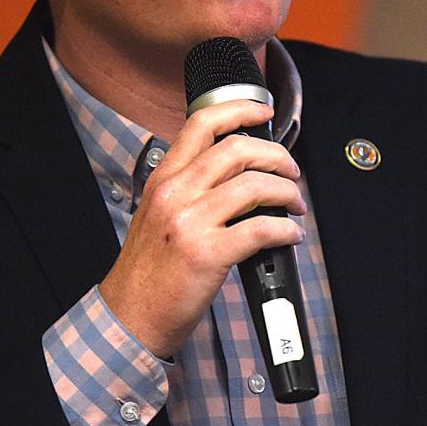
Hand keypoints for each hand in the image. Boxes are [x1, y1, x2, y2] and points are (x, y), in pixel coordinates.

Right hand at [98, 99, 306, 356]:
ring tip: (295, 205)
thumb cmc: (149, 270)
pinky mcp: (208, 253)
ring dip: (287, 192)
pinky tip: (290, 235)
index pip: (201, 124)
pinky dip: (285, 229)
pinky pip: (261, 229)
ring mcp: (190, 222)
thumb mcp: (158, 214)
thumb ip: (189, 188)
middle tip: (290, 170)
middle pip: (237, 149)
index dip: (239, 109)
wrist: (131, 316)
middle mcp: (175, 193)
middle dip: (277, 155)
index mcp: (164, 179)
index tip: (264, 111)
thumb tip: (238, 172)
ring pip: (255, 185)